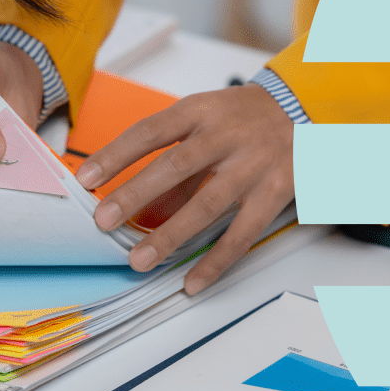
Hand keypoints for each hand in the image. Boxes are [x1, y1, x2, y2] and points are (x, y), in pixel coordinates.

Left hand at [74, 84, 294, 294]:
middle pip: (176, 167)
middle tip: (103, 222)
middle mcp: (225, 136)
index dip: (115, 154)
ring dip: (170, 236)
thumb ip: (172, 158)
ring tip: (138, 261)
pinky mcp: (274, 194)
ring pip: (207, 204)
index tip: (85, 178)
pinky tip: (191, 281)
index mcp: (200, 111)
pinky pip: (241, 234)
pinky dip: (215, 261)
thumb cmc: (241, 117)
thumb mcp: (204, 120)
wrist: (304, 109)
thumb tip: (131, 199)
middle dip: (135, 195)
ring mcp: (252, 166)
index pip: (150, 132)